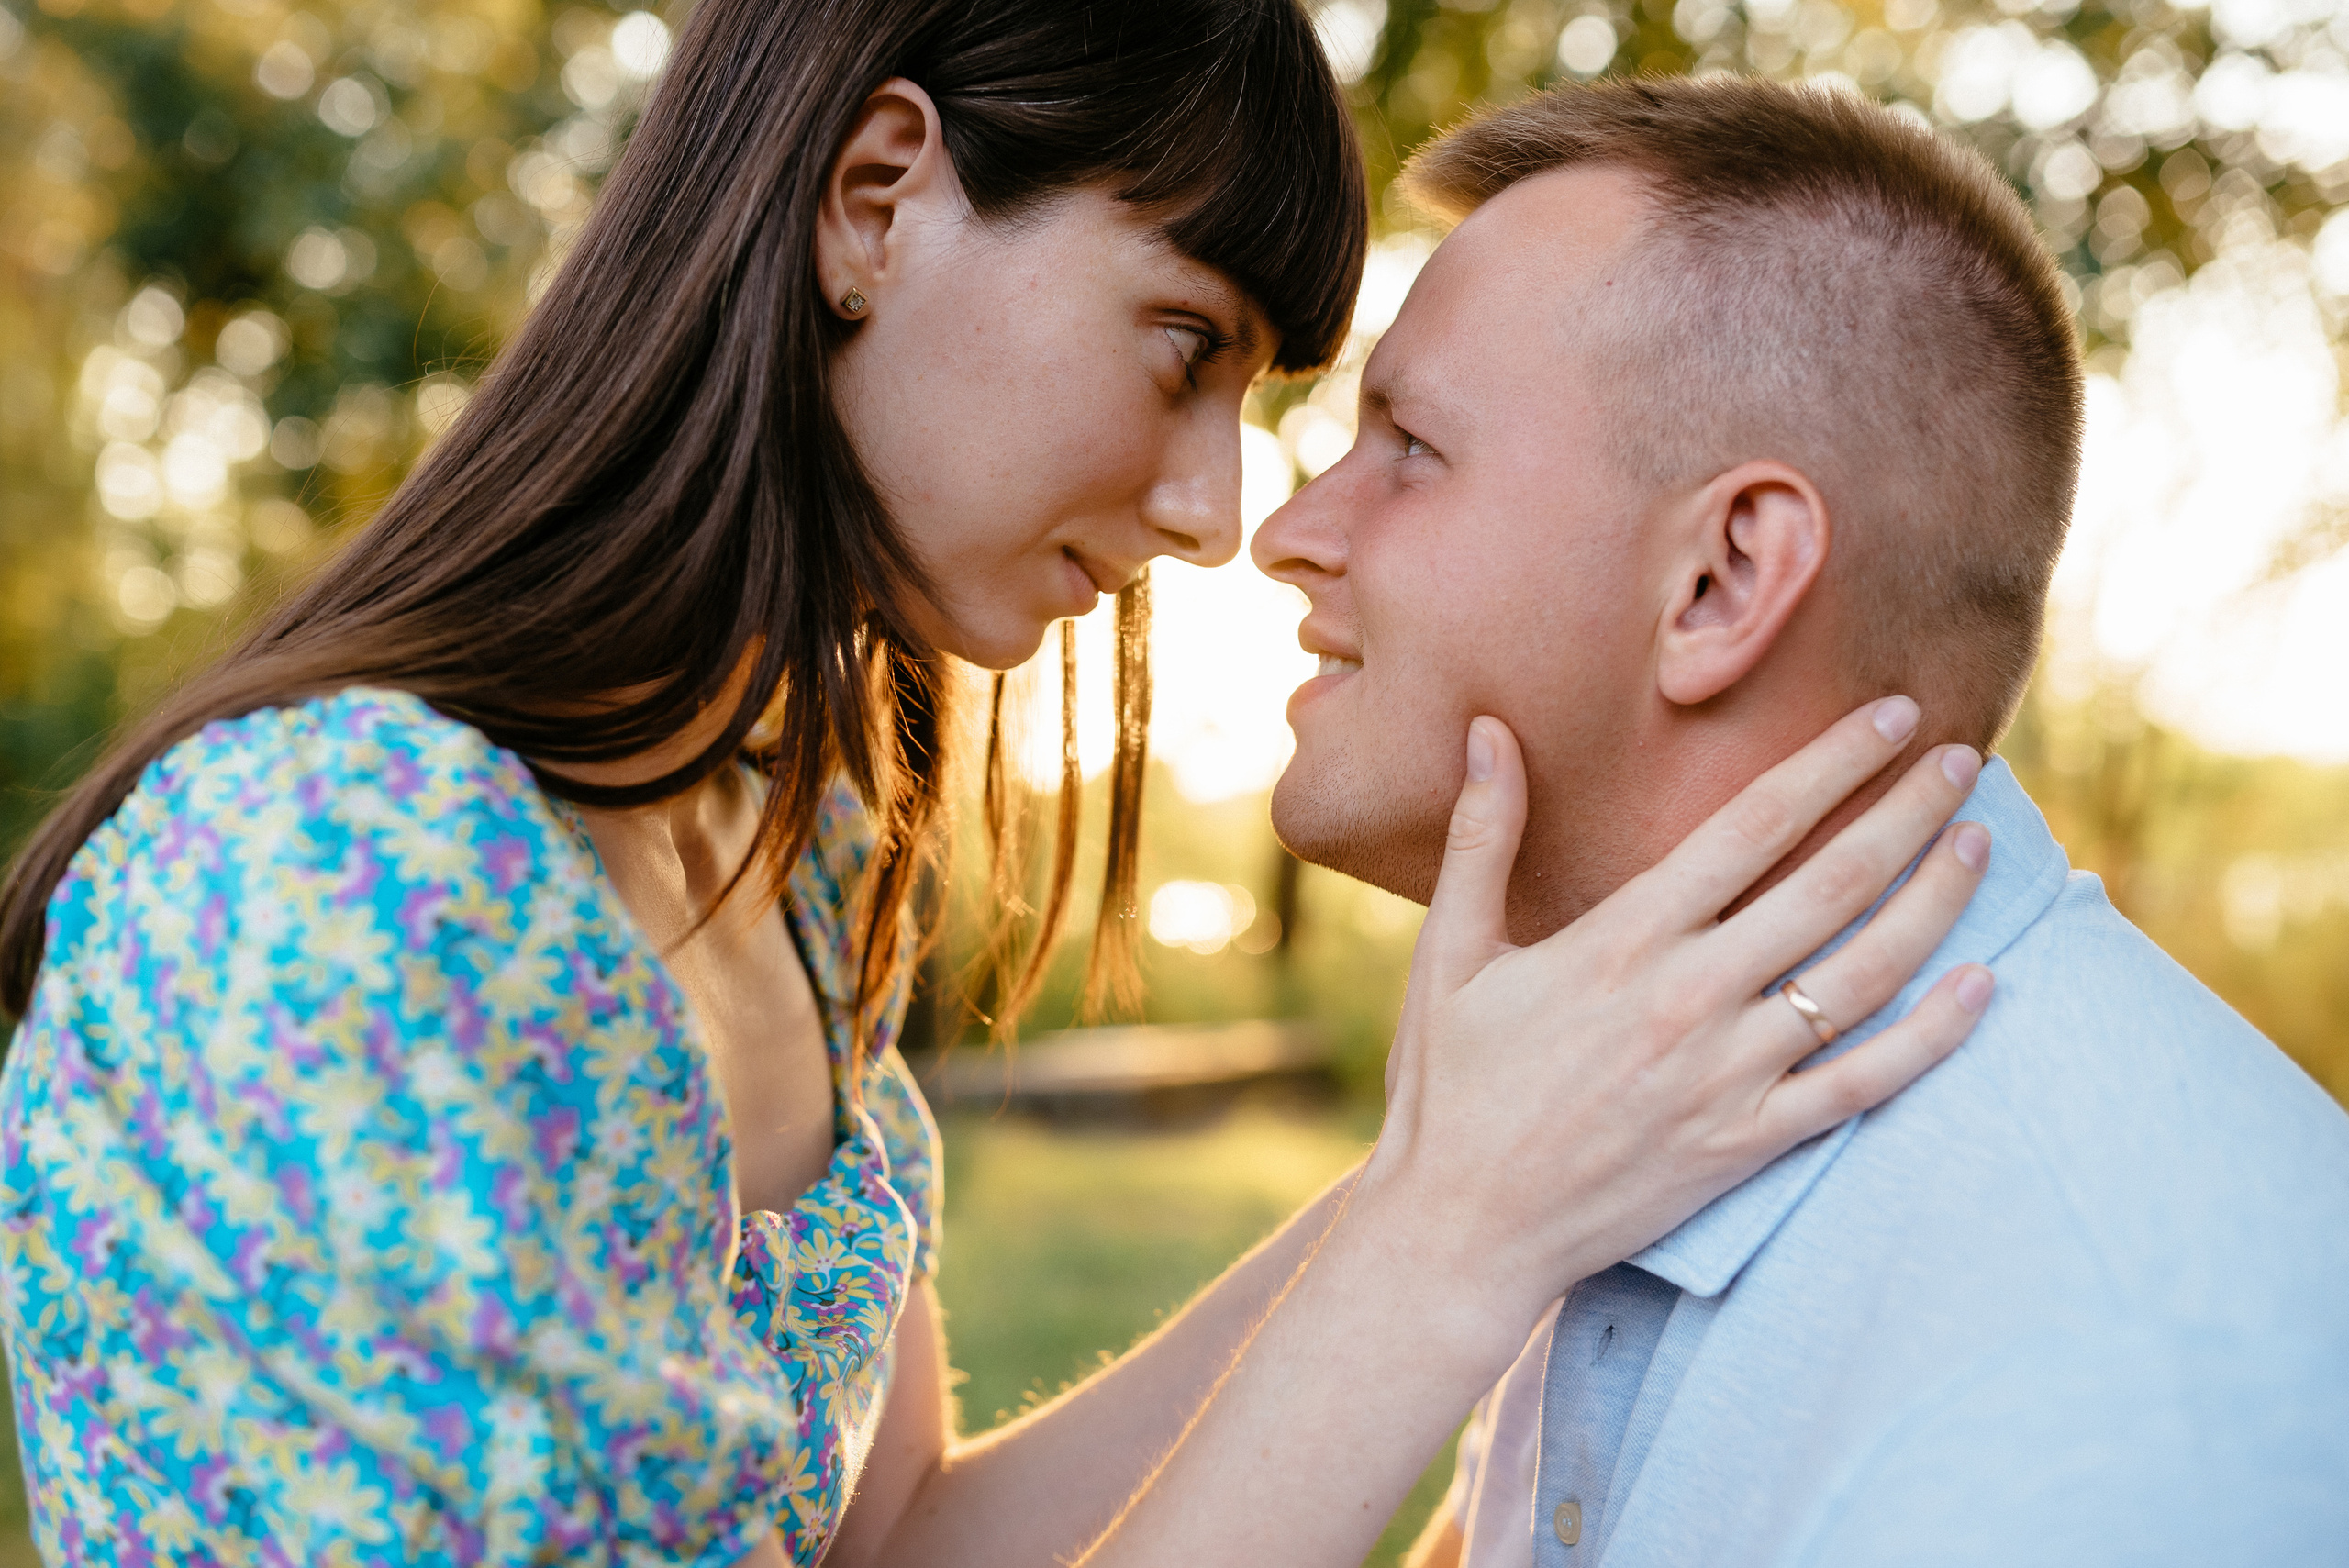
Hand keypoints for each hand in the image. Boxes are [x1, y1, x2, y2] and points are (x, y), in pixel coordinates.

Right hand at [1363, 697, 1992, 1351]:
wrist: (1460, 1229)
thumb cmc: (1449, 1087)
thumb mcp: (1449, 952)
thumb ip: (1481, 837)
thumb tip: (1487, 730)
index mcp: (1620, 937)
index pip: (1752, 824)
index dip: (1832, 760)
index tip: (1890, 713)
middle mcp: (1688, 996)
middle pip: (1831, 882)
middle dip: (1908, 811)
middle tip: (1963, 758)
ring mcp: (1727, 1075)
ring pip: (1864, 974)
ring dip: (1934, 901)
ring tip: (1979, 846)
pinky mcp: (1747, 1144)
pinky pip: (1863, 1084)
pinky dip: (1932, 1036)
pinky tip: (1981, 986)